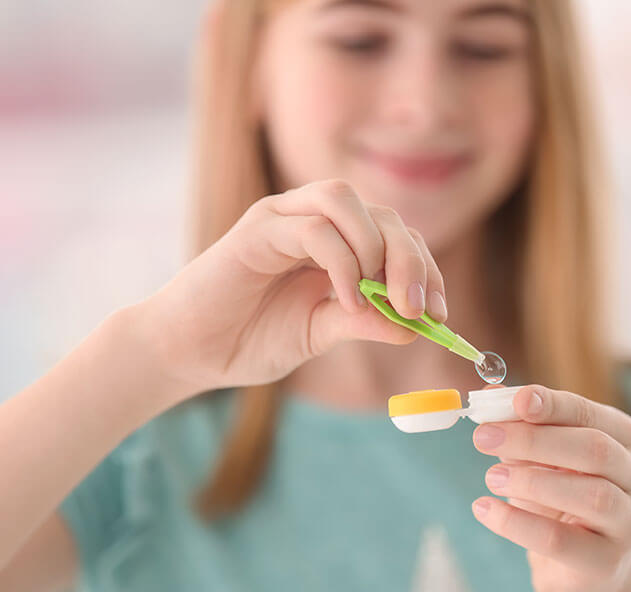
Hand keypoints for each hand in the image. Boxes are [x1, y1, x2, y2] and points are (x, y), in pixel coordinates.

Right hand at [137, 179, 447, 392]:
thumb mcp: (321, 334)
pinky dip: (341, 262)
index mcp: (337, 244)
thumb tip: (415, 327)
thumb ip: (366, 324)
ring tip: (381, 297)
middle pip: (382, 214)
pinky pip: (312, 229)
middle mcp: (314, 222)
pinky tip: (346, 301)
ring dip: (377, 247)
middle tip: (419, 308)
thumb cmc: (251, 338)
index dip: (425, 270)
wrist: (190, 352)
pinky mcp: (257, 229)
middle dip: (411, 260)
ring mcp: (284, 218)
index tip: (440, 314)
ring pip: (345, 200)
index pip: (397, 237)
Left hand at [470, 385, 630, 591]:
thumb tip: (488, 396)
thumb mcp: (540, 455)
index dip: (553, 405)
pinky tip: (484, 509)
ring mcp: (629, 522)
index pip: (590, 414)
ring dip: (532, 481)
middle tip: (484, 437)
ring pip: (590, 495)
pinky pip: (560, 541)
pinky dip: (517, 524)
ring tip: (491, 476)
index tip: (516, 400)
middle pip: (595, 450)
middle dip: (535, 440)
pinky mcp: (606, 562)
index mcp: (624, 438)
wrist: (579, 567)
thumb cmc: (560, 495)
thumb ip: (519, 423)